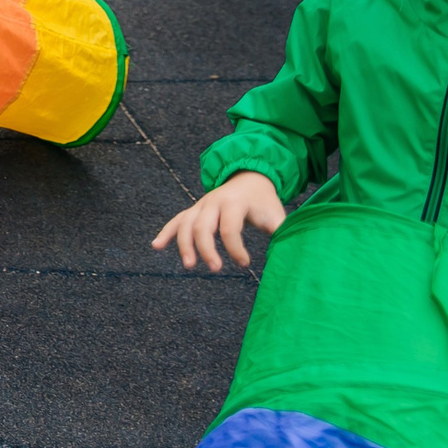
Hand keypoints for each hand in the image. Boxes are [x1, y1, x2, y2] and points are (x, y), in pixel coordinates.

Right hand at [151, 170, 285, 271]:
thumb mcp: (276, 215)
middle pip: (202, 226)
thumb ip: (280, 233)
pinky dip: (166, 233)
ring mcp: (200, 205)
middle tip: (215, 269)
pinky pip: (176, 221)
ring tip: (189, 265)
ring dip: (184, 244)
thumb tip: (291, 255)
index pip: (229, 227)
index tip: (245, 264)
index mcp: (234, 202)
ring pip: (185, 224)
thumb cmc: (264, 201)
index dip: (235, 248)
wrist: (249, 177)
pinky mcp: (194, 210)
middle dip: (206, 248)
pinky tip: (156, 246)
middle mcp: (212, 201)